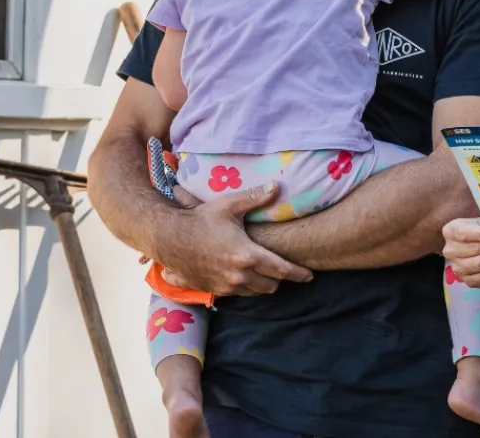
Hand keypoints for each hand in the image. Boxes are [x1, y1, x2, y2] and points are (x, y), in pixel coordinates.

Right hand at [156, 182, 313, 294]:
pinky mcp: (214, 290)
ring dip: (263, 285)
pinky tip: (244, 275)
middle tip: (283, 270)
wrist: (168, 238)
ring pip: (255, 292)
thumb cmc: (200, 219)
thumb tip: (277, 186)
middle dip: (280, 279)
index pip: (281, 269)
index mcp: (247, 255)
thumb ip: (255, 198)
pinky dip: (245, 286)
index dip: (298, 273)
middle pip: (271, 286)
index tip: (310, 276)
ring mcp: (225, 286)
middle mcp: (238, 275)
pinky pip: (238, 294)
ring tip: (265, 273)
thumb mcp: (229, 205)